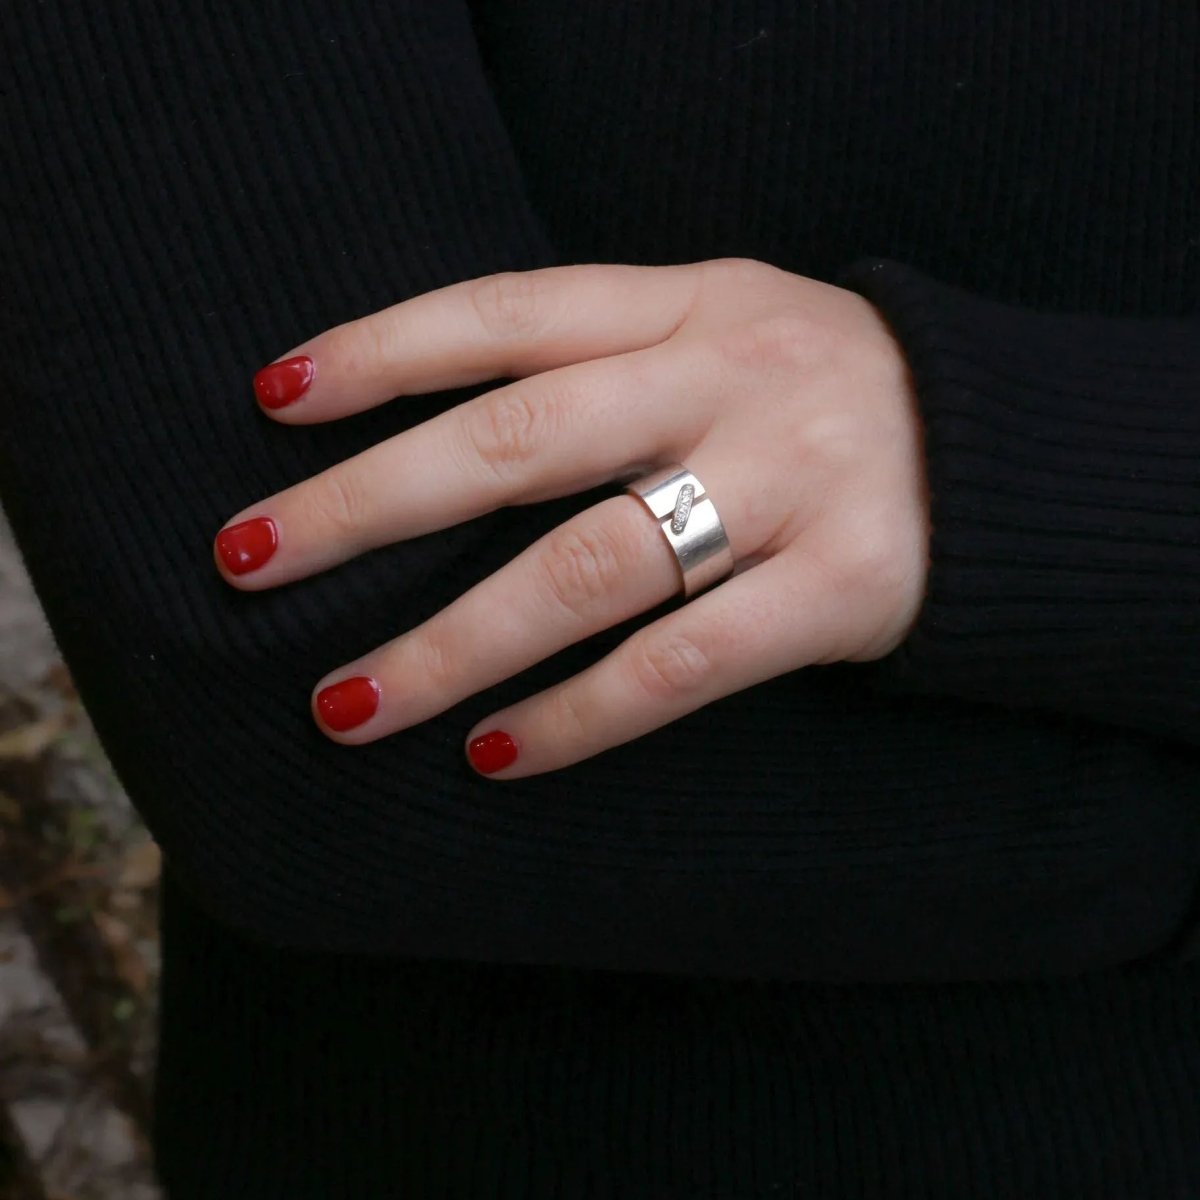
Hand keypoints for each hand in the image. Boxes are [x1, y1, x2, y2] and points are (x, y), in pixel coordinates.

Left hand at [214, 259, 930, 776]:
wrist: (1007, 457)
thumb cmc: (824, 397)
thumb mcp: (728, 333)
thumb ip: (608, 361)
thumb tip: (437, 429)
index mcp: (693, 305)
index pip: (509, 313)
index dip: (384, 350)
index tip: (274, 399)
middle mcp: (732, 381)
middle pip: (516, 441)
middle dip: (366, 503)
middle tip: (248, 561)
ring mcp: (791, 485)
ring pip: (586, 569)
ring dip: (452, 645)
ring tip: (349, 706)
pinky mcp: (841, 591)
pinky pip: (682, 663)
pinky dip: (579, 715)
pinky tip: (496, 754)